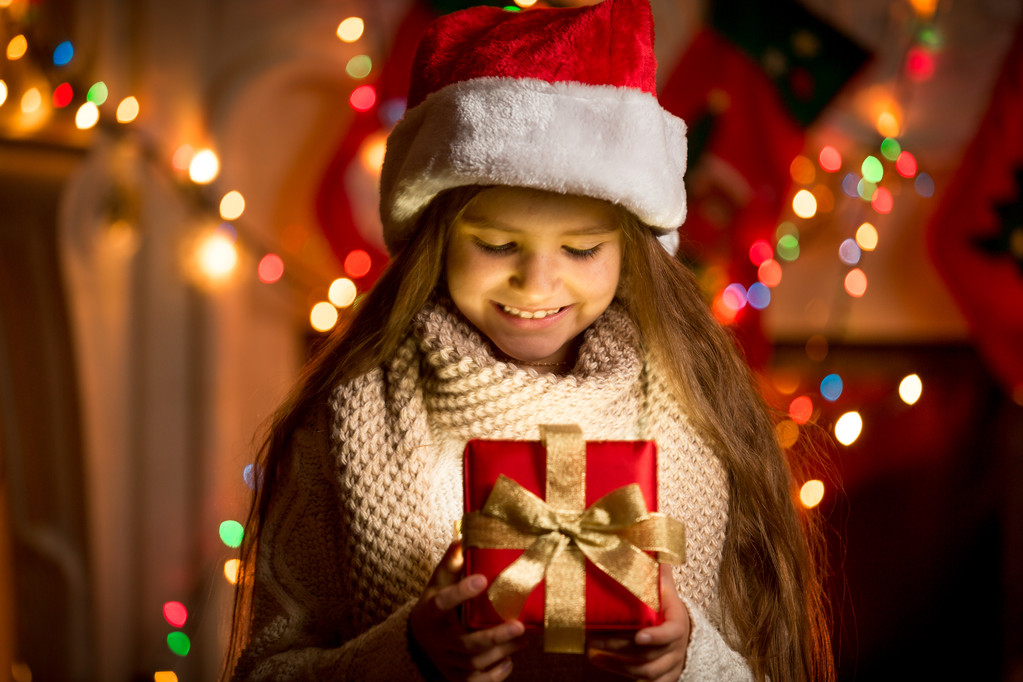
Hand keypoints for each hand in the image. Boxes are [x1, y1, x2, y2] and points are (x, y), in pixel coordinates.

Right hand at [409, 540, 526, 680]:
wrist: (418, 639)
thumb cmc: (435, 605)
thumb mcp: (437, 582)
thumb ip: (451, 562)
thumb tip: (465, 536)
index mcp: (430, 611)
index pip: (442, 602)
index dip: (461, 592)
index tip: (482, 579)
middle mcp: (438, 640)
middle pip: (467, 643)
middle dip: (495, 636)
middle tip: (520, 624)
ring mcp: (446, 661)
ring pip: (476, 662)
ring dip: (503, 651)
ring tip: (526, 636)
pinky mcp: (455, 677)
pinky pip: (476, 681)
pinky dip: (495, 674)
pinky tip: (510, 660)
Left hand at [587, 566, 690, 680]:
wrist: (684, 634)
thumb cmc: (669, 610)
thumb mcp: (667, 591)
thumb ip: (660, 573)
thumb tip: (654, 545)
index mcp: (678, 625)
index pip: (670, 634)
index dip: (655, 637)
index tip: (638, 636)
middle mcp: (676, 649)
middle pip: (648, 655)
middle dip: (619, 647)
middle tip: (594, 639)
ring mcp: (670, 666)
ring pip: (644, 672)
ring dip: (615, 663)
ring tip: (592, 652)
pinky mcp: (662, 679)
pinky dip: (619, 673)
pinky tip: (600, 661)